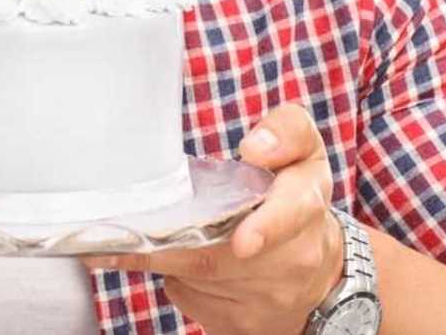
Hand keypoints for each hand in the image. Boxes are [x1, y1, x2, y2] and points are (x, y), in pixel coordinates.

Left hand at [82, 104, 342, 334]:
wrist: (320, 275)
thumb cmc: (295, 200)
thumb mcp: (303, 153)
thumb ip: (286, 131)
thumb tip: (257, 146)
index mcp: (305, 204)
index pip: (292, 211)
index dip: (267, 226)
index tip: (243, 241)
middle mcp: (295, 259)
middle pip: (218, 256)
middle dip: (168, 243)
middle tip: (126, 231)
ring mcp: (269, 300)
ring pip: (195, 277)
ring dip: (166, 256)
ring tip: (154, 236)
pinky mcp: (243, 326)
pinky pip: (189, 298)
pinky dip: (175, 278)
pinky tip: (181, 262)